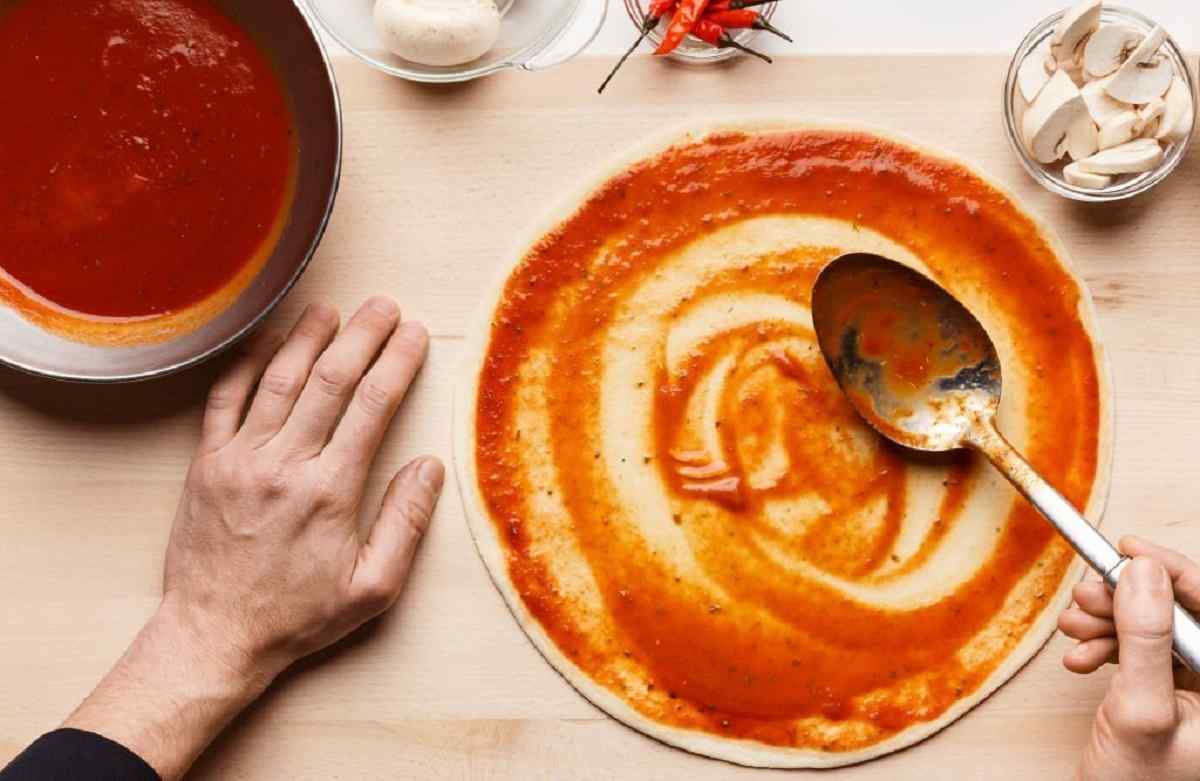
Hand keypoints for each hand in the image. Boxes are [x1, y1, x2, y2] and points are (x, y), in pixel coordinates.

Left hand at [64, 298, 442, 779]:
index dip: (398, 363)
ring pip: (277, 380)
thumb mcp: (372, 588)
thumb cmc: (298, 617)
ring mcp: (239, 459)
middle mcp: (284, 464)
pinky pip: (224, 401)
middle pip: (330, 380)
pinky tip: (265, 341)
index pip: (372, 406)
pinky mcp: (205, 464)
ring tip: (330, 309)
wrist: (214, 636)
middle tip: (384, 306)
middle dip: (362, 335)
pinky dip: (245, 365)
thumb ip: (405, 524)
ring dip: (306, 338)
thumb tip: (430, 467)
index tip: (416, 335)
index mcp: (330, 490)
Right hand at [1059, 537, 1199, 780]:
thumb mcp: (1138, 708)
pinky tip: (1081, 657)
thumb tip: (1144, 572)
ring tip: (1074, 630)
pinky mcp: (1169, 694)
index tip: (1130, 549)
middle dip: (1127, 599)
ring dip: (1108, 622)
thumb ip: (1145, 638)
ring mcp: (1196, 692)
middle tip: (1087, 596)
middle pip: (1181, 613)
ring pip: (1155, 627)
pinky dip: (1105, 646)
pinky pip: (1140, 650)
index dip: (1174, 570)